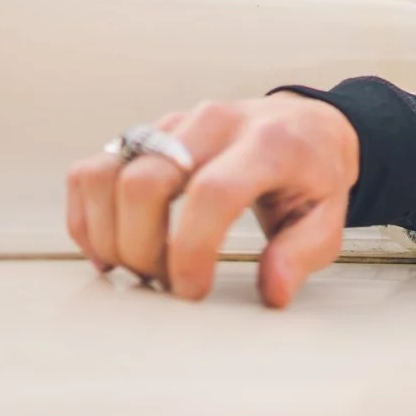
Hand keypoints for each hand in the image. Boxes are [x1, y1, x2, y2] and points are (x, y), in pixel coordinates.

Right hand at [65, 95, 358, 306]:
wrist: (302, 124)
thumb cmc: (313, 173)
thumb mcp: (327, 216)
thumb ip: (302, 254)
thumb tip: (272, 291)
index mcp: (268, 144)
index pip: (212, 192)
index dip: (191, 250)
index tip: (191, 291)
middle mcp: (213, 124)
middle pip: (144, 182)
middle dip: (142, 248)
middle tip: (165, 283)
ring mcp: (172, 125)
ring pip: (107, 175)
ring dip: (109, 236)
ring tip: (138, 268)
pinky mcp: (143, 137)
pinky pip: (89, 172)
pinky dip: (88, 218)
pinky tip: (110, 249)